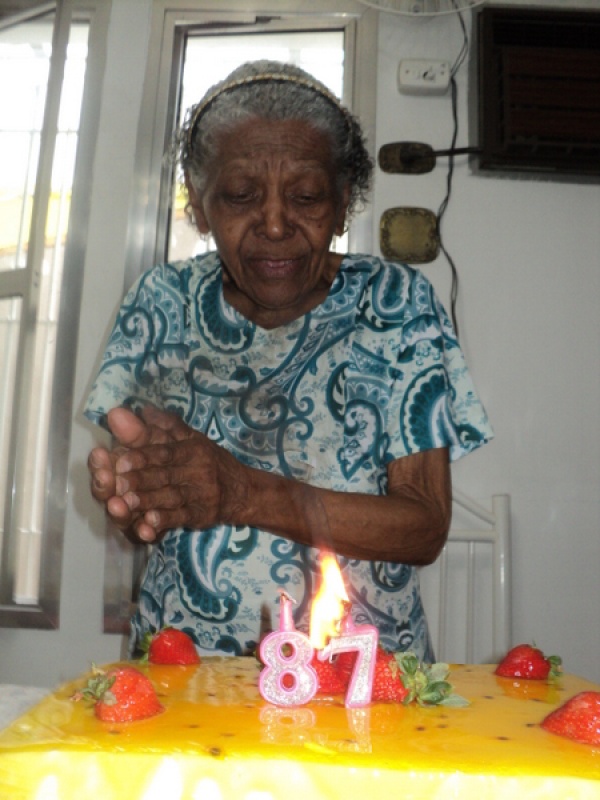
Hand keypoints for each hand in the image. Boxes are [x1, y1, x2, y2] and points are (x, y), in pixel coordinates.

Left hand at [89, 406, 245, 542]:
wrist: (242, 490)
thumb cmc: (209, 461)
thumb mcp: (192, 439)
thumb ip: (165, 426)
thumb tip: (142, 408)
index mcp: (193, 449)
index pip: (165, 452)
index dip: (142, 456)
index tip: (119, 461)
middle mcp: (199, 470)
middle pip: (165, 475)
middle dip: (140, 479)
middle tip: (116, 483)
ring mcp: (202, 494)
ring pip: (171, 496)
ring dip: (148, 500)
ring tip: (125, 503)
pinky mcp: (202, 515)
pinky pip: (182, 517)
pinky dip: (165, 521)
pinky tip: (148, 523)